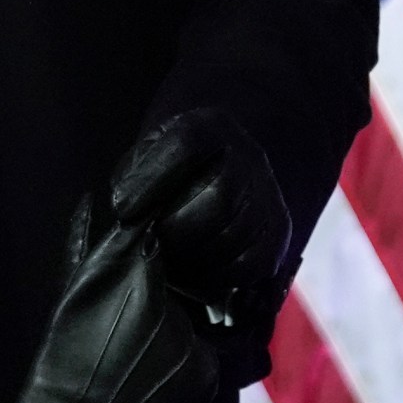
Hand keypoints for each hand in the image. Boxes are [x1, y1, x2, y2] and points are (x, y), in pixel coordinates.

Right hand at [0, 200, 217, 402]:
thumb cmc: (62, 363)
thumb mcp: (68, 293)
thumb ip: (84, 243)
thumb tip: (90, 203)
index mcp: (134, 276)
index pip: (158, 234)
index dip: (151, 245)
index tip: (144, 255)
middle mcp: (172, 304)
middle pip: (179, 277)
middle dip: (161, 289)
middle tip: (128, 320)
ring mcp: (193, 340)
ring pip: (192, 314)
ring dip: (174, 324)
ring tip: (135, 351)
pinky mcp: (207, 371)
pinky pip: (203, 349)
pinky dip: (184, 355)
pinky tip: (152, 371)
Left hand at [109, 109, 288, 312]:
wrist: (217, 174)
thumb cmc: (170, 169)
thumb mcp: (147, 157)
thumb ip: (133, 175)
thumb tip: (126, 209)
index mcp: (211, 126)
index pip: (187, 144)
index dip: (153, 179)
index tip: (123, 208)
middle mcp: (249, 155)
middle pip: (220, 196)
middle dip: (178, 228)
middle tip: (150, 245)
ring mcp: (269, 193)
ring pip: (237, 233)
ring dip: (195, 256)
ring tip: (167, 263)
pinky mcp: (279, 231)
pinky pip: (252, 262)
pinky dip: (218, 276)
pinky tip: (194, 275)